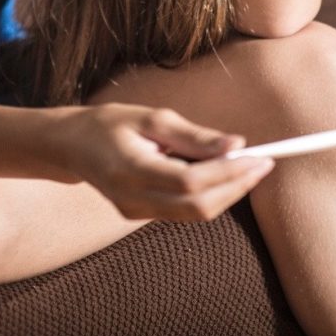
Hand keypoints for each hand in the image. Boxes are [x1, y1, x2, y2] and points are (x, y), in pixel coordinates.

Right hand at [58, 103, 275, 221]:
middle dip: (236, 187)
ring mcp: (134, 213)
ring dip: (227, 193)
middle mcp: (131, 198)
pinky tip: (220, 175)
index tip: (259, 157)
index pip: (190, 181)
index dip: (229, 173)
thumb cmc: (111, 124)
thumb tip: (237, 145)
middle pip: (197, 206)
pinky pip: (183, 212)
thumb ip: (194, 136)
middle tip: (263, 164)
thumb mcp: (152, 118)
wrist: (71, 146)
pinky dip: (208, 195)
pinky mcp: (138, 216)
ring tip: (248, 167)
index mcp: (130, 169)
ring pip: (194, 214)